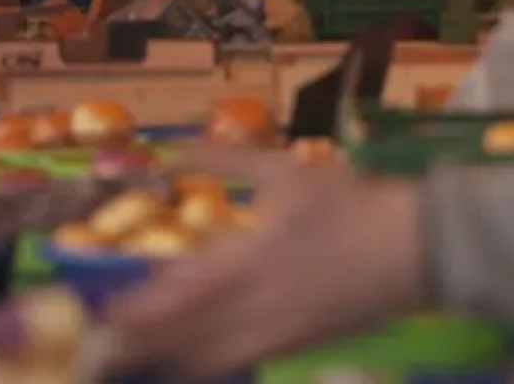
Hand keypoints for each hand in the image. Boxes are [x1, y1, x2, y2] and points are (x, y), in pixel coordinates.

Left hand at [96, 149, 428, 380]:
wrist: (417, 249)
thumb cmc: (351, 204)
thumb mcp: (286, 170)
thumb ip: (225, 159)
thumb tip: (172, 150)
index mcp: (245, 263)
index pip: (171, 301)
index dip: (130, 313)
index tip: (96, 313)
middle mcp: (251, 310)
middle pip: (176, 343)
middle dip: (134, 345)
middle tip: (100, 342)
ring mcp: (272, 336)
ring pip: (201, 362)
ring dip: (164, 356)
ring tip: (134, 350)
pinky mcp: (292, 348)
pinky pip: (232, 364)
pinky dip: (201, 362)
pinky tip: (188, 351)